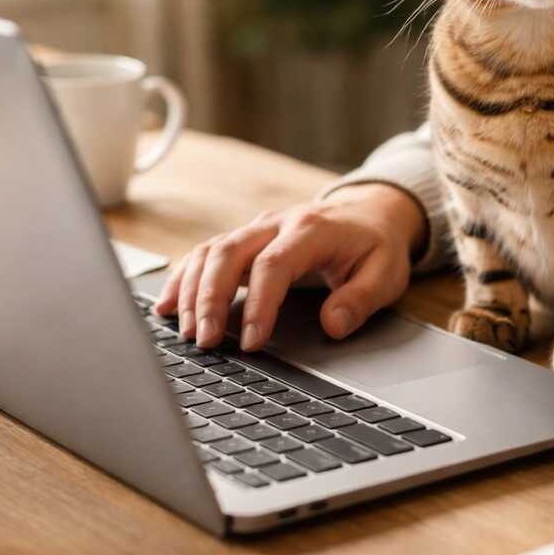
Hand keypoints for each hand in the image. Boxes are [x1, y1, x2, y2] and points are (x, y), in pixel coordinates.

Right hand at [153, 183, 426, 351]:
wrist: (369, 212)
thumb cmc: (375, 246)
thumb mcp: (386, 274)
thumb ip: (360, 299)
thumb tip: (332, 325)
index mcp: (311, 230)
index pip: (274, 265)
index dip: (258, 305)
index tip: (250, 342)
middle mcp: (276, 223)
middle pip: (229, 253)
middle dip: (210, 299)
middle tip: (204, 342)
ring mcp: (256, 228)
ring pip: (211, 251)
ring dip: (191, 291)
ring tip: (184, 332)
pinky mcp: (244, 239)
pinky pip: (205, 253)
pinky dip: (183, 278)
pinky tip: (167, 307)